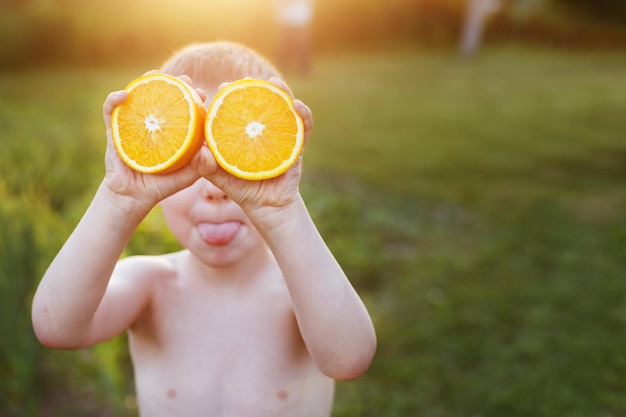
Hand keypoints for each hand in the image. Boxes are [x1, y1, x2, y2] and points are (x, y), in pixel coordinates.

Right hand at [101, 73, 207, 210]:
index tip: (202, 93)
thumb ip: (200, 166)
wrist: (133, 197)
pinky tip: (123, 95)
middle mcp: (154, 122)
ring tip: (154, 74)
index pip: (184, 106)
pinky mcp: (114, 129)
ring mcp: (134, 123)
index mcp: (172, 129)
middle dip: (174, 82)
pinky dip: (114, 100)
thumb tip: (209, 151)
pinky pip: (110, 110)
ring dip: (146, 80)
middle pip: (163, 94)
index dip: (193, 96)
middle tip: (185, 79)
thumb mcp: (187, 176)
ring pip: (139, 95)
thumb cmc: (163, 185)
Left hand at [197, 77, 313, 216]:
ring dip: (282, 92)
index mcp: (244, 131)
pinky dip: (304, 115)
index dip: (230, 94)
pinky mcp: (297, 144)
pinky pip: (304, 127)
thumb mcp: (220, 178)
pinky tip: (297, 106)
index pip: (237, 107)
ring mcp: (281, 134)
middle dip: (255, 86)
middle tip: (247, 80)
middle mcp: (262, 129)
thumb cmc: (242, 190)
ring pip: (284, 107)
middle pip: (261, 100)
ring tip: (275, 83)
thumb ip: (206, 166)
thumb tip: (200, 152)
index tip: (223, 87)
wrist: (268, 207)